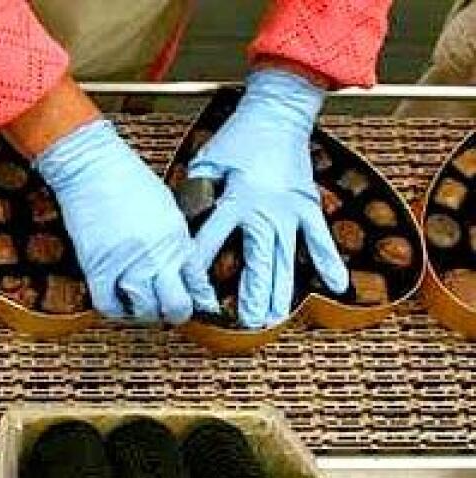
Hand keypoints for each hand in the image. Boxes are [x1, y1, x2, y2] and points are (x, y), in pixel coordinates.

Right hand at [35, 118, 196, 322]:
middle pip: (177, 305)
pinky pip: (109, 305)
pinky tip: (118, 302)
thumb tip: (182, 267)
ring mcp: (127, 263)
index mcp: (178, 237)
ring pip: (144, 309)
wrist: (92, 166)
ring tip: (141, 305)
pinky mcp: (98, 267)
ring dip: (145, 312)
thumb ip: (176, 240)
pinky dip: (115, 310)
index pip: (199, 283)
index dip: (200, 301)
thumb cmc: (127, 179)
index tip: (197, 306)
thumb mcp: (166, 208)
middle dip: (176, 313)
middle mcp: (157, 254)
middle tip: (169, 312)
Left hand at [183, 68, 347, 328]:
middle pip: (258, 260)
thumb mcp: (205, 162)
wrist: (278, 113)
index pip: (211, 242)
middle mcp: (266, 210)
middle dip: (252, 293)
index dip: (199, 270)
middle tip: (248, 323)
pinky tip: (337, 287)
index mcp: (235, 200)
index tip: (194, 296)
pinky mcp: (309, 204)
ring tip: (274, 318)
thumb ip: (194, 193)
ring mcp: (292, 209)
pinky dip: (329, 262)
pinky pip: (322, 238)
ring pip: (287, 257)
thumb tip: (181, 225)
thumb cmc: (236, 139)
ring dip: (281, 290)